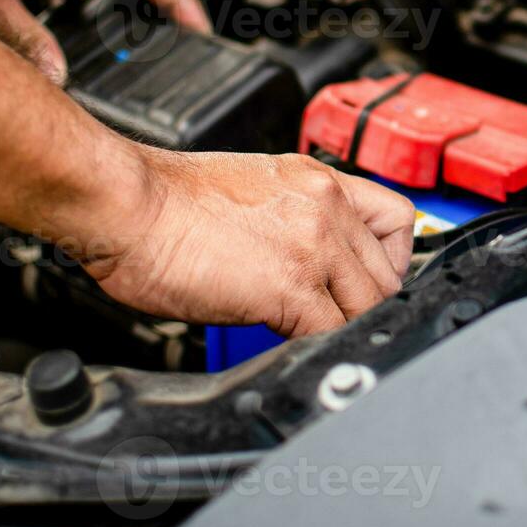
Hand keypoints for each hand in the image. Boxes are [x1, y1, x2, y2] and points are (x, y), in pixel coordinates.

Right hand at [90, 149, 416, 335]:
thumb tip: (304, 256)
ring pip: (369, 305)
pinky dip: (319, 347)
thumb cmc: (167, 200)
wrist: (130, 206)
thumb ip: (293, 216)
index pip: (396, 219)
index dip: (391, 260)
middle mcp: (325, 205)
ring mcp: (314, 245)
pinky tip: (292, 342)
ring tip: (310, 333)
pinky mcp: (291, 287)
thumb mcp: (252, 188)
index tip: (374, 281)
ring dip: (344, 327)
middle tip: (336, 318)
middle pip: (387, 273)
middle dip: (367, 303)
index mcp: (316, 180)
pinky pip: (332, 332)